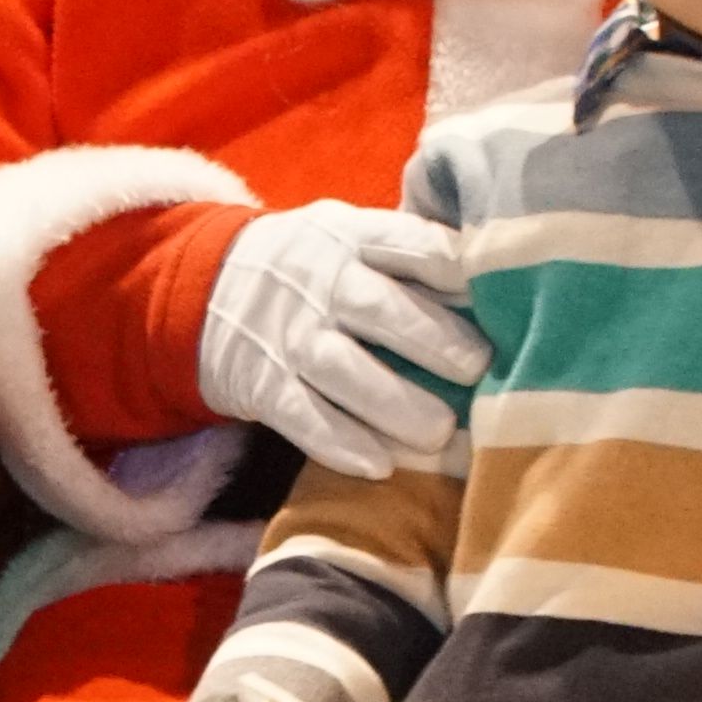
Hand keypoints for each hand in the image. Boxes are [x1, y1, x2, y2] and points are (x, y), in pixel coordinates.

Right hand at [196, 197, 484, 476]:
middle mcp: (319, 282)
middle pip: (380, 310)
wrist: (200, 286)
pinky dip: (338, 442)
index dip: (456, 270)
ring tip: (439, 432)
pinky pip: (301, 416)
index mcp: (350, 237)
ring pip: (342, 370)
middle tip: (479, 369)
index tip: (499, 297)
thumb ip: (409, 252)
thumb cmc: (309, 266)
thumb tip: (500, 280)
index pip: (410, 245)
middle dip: (432, 340)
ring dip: (392, 403)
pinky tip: (379, 466)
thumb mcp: (348, 236)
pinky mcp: (261, 383)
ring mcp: (287, 334)